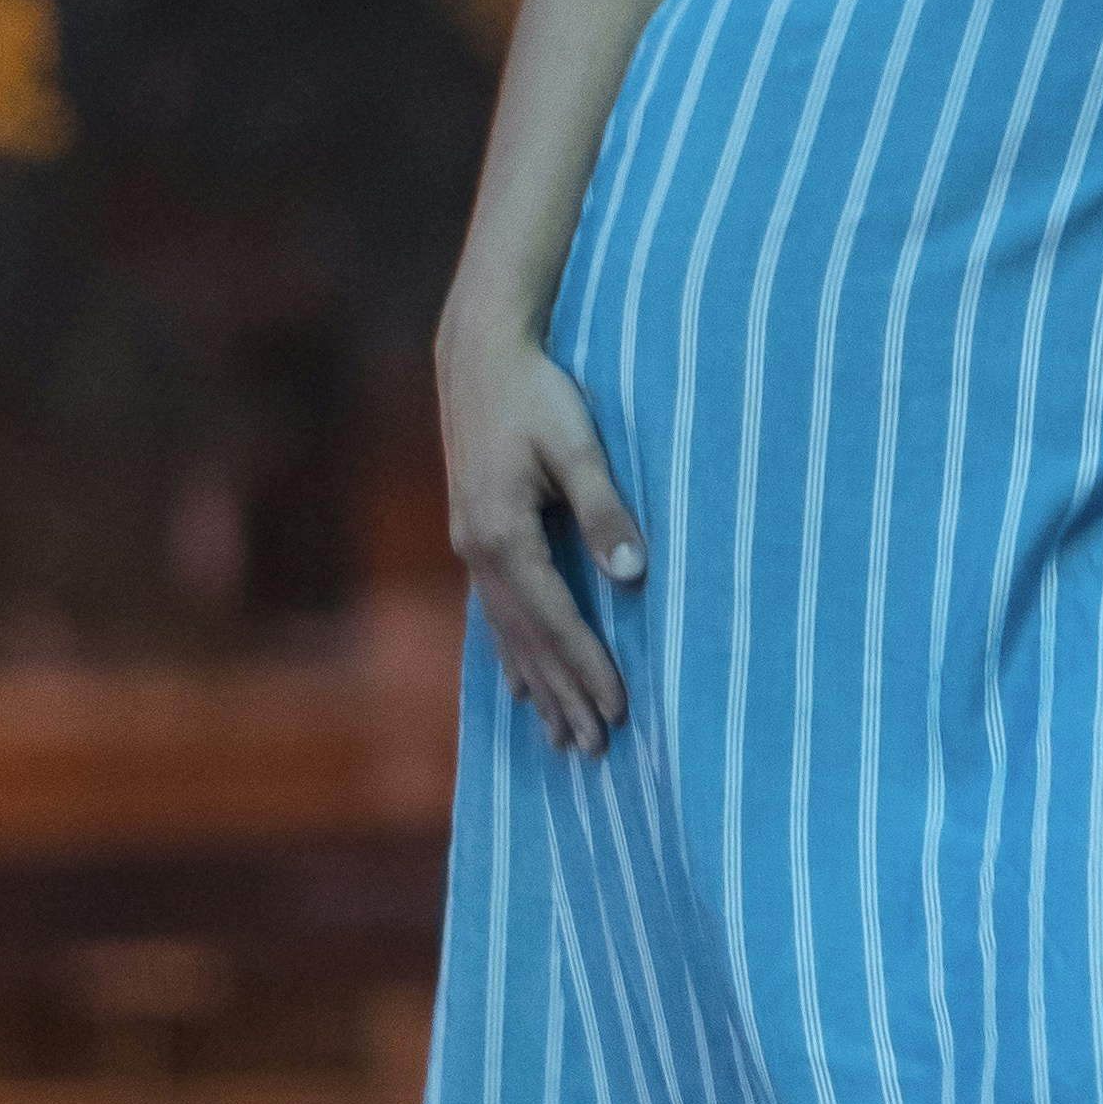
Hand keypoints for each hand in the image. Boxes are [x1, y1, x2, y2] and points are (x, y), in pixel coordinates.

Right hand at [438, 300, 642, 752]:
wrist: (479, 354)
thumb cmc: (536, 392)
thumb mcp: (577, 443)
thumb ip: (605, 509)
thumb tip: (633, 575)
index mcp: (502, 533)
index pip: (554, 619)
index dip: (588, 667)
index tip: (619, 711)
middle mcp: (478, 551)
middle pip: (527, 642)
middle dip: (563, 697)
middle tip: (595, 749)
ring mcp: (469, 547)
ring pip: (506, 636)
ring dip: (537, 689)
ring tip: (562, 739)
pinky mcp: (473, 537)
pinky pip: (493, 615)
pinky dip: (511, 657)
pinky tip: (519, 689)